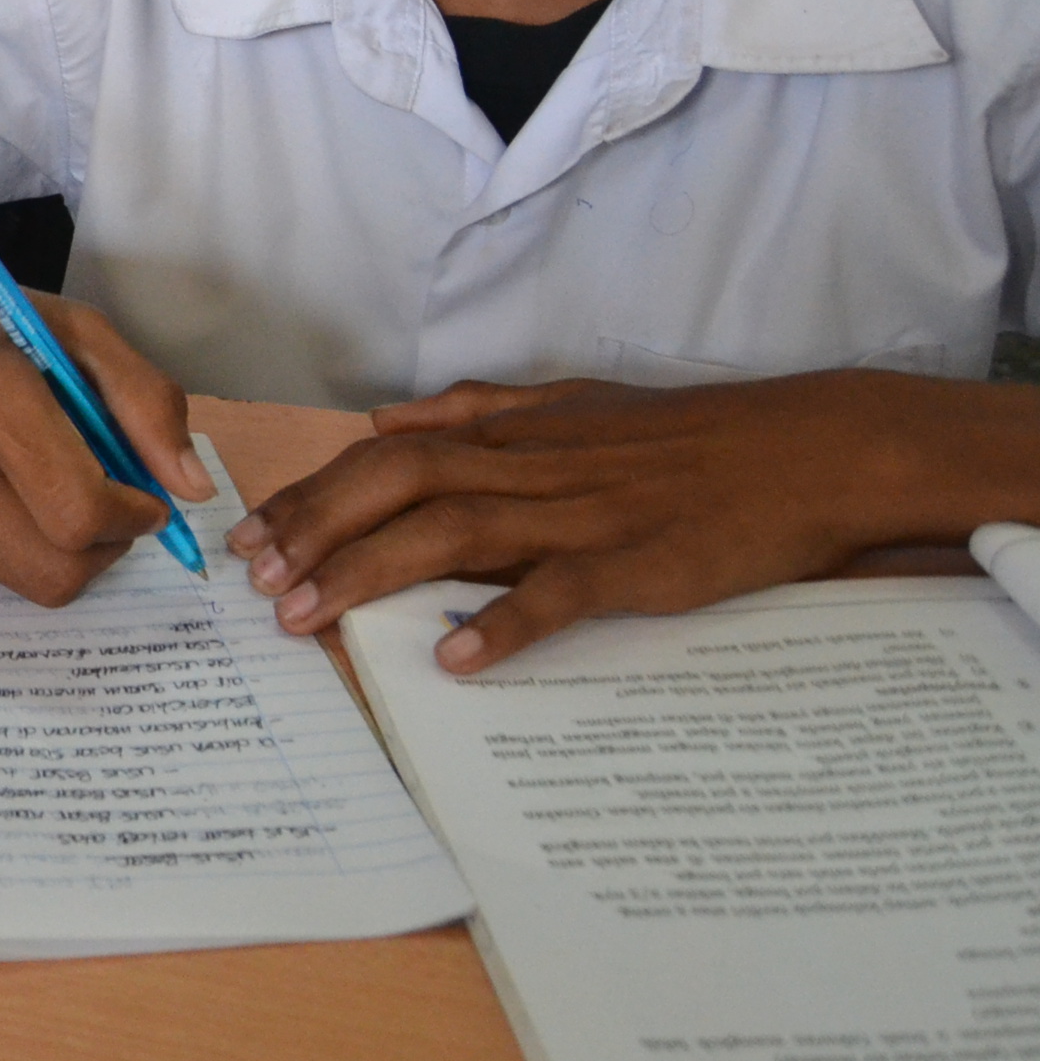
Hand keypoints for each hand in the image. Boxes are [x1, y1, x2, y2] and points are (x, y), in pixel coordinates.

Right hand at [0, 266, 209, 606]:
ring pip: (27, 580)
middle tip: (105, 502)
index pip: (79, 508)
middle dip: (106, 547)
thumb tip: (190, 491)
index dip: (133, 515)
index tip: (142, 494)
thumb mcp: (65, 325)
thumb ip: (143, 399)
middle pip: (60, 568)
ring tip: (37, 483)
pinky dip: (7, 540)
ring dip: (60, 546)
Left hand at [224, 371, 1024, 673]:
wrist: (806, 449)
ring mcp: (582, 513)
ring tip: (307, 615)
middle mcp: (532, 466)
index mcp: (515, 433)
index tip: (254, 532)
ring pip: (453, 531)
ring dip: (369, 572)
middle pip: (397, 484)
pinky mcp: (637, 562)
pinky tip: (452, 658)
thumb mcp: (572, 403)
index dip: (315, 492)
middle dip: (315, 529)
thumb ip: (476, 410)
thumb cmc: (688, 435)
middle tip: (255, 581)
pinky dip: (502, 622)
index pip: (388, 455)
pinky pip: (558, 592)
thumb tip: (386, 417)